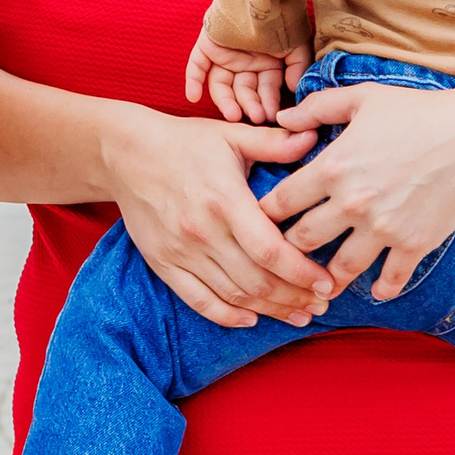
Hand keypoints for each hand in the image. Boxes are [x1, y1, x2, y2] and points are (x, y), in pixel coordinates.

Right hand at [97, 105, 333, 329]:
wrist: (126, 153)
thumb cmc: (184, 142)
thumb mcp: (230, 135)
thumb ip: (274, 143)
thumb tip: (314, 138)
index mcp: (224, 200)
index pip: (271, 251)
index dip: (303, 273)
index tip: (328, 281)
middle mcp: (203, 232)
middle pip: (257, 280)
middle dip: (295, 297)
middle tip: (322, 302)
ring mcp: (181, 251)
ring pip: (234, 295)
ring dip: (271, 310)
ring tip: (299, 314)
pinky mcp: (163, 263)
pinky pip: (199, 301)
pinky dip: (228, 316)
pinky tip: (252, 319)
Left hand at [184, 31, 298, 125]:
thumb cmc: (283, 16)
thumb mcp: (297, 45)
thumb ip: (296, 68)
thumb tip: (293, 89)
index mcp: (267, 62)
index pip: (265, 90)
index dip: (268, 103)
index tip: (271, 117)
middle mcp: (245, 61)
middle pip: (243, 90)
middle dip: (250, 105)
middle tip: (255, 117)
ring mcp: (225, 54)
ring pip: (221, 84)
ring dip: (226, 101)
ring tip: (233, 115)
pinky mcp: (208, 45)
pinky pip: (196, 66)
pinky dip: (193, 81)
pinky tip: (192, 97)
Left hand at [253, 81, 454, 302]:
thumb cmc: (417, 112)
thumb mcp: (362, 98)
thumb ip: (317, 108)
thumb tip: (281, 118)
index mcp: (333, 166)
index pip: (281, 201)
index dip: (266, 212)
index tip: (261, 220)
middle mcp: (352, 203)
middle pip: (303, 239)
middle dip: (289, 248)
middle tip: (283, 255)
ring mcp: (383, 228)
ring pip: (340, 268)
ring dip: (327, 276)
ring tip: (319, 281)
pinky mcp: (413, 245)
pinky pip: (390, 280)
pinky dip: (380, 289)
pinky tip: (374, 290)